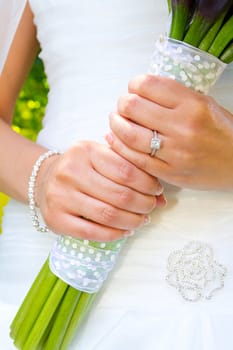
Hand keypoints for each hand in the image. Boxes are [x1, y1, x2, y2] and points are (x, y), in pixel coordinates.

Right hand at [35, 141, 164, 240]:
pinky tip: (125, 231)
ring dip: (133, 221)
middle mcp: (71, 171)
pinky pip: (92, 232)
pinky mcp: (56, 219)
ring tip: (142, 220)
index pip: (126, 170)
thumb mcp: (101, 156)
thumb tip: (161, 197)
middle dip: (144, 205)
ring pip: (108, 215)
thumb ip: (129, 169)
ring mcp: (60, 196)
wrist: (45, 179)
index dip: (148, 184)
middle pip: (120, 195)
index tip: (157, 191)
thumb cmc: (82, 168)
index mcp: (86, 151)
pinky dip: (115, 234)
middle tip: (152, 207)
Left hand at [107, 74, 232, 189]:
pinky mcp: (168, 172)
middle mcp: (182, 127)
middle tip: (124, 106)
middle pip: (132, 107)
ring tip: (117, 121)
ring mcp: (174, 152)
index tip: (133, 88)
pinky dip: (119, 146)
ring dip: (116, 124)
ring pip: (128, 134)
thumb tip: (141, 91)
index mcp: (192, 104)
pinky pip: (134, 158)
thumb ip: (174, 96)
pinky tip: (116, 139)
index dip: (133, 84)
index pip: (147, 85)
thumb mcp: (205, 103)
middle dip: (122, 104)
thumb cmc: (222, 131)